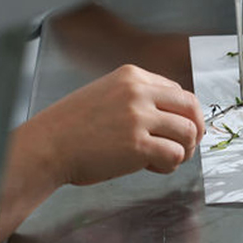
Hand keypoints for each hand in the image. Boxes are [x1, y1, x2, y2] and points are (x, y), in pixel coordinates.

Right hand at [0, 65, 205, 240]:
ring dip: (183, 150)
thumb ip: (138, 99)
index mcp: (132, 76)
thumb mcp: (107, 95)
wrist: (46, 146)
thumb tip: (172, 116)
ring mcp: (139, 118)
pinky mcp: (138, 145)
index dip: (183, 114)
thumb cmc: (73, 127)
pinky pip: (175, 155)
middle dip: (195, 129)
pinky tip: (152, 167)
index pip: (178, 91)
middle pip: (192, 107)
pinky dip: (170, 165)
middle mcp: (138, 92)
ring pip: (188, 132)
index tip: (176, 129)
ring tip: (165, 159)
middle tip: (187, 146)